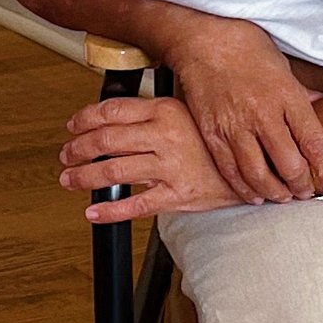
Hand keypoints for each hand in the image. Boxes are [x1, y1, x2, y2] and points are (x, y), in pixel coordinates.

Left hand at [59, 89, 241, 217]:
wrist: (255, 167)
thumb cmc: (218, 142)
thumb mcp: (188, 113)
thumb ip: (154, 114)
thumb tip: (115, 117)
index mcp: (166, 110)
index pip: (113, 111)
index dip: (85, 119)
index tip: (73, 125)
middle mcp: (165, 136)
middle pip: (107, 140)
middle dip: (79, 148)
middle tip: (66, 155)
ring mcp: (170, 167)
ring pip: (115, 170)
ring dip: (85, 176)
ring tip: (70, 179)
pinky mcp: (177, 195)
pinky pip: (135, 205)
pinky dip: (109, 210)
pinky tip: (92, 211)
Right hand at [167, 17, 322, 202]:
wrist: (202, 38)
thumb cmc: (247, 48)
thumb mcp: (284, 67)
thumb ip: (300, 96)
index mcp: (287, 96)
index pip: (314, 142)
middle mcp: (263, 114)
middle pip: (289, 165)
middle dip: (302, 186)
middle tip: (306, 193)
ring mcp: (235, 125)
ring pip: (259, 174)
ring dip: (275, 192)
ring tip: (283, 197)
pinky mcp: (212, 132)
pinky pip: (230, 169)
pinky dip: (244, 188)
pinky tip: (255, 195)